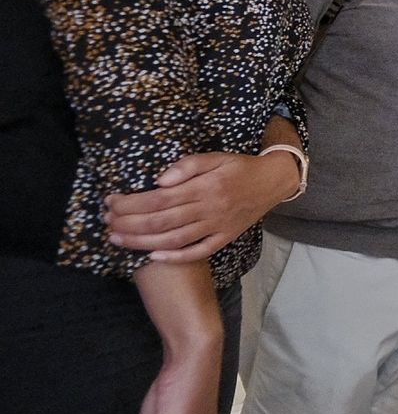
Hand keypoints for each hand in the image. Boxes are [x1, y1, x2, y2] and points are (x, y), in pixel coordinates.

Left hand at [105, 149, 301, 261]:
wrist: (273, 182)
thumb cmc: (239, 167)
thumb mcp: (216, 157)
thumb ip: (188, 166)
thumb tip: (159, 181)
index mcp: (205, 186)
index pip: (159, 199)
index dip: (131, 203)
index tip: (111, 202)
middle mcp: (209, 209)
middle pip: (161, 221)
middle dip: (129, 223)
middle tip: (107, 222)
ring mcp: (217, 226)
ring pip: (173, 239)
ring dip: (141, 241)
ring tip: (118, 238)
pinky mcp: (224, 238)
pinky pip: (197, 252)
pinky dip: (175, 257)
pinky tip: (153, 256)